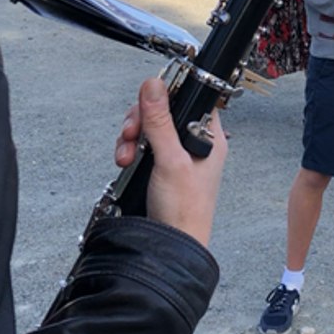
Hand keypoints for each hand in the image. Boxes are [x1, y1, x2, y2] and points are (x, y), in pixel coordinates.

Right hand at [114, 78, 226, 246]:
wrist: (171, 247)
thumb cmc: (185, 211)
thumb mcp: (170, 159)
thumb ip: (160, 121)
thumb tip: (154, 86)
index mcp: (208, 137)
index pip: (191, 98)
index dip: (169, 95)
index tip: (149, 101)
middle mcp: (193, 144)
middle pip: (163, 112)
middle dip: (141, 120)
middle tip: (132, 133)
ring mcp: (175, 156)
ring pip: (148, 129)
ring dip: (132, 137)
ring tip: (127, 154)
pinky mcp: (158, 168)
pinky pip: (141, 147)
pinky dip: (129, 150)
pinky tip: (125, 161)